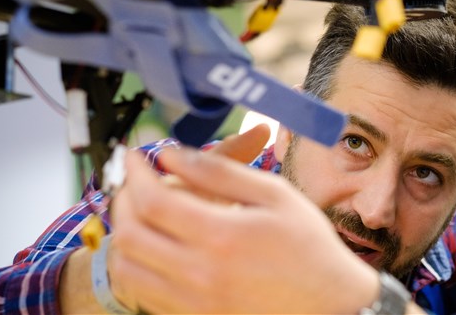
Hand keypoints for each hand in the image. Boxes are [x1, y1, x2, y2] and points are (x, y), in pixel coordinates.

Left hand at [108, 127, 379, 313]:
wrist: (332, 307)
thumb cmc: (311, 249)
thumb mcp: (276, 194)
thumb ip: (221, 170)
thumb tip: (172, 154)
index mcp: (222, 236)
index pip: (152, 200)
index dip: (135, 172)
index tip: (137, 156)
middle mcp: (201, 274)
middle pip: (130, 234)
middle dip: (123, 199)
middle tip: (135, 182)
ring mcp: (194, 303)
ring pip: (128, 268)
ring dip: (125, 233)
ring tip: (142, 213)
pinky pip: (143, 292)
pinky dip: (138, 264)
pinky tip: (158, 245)